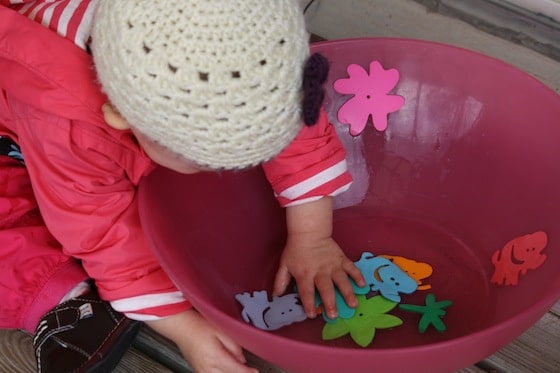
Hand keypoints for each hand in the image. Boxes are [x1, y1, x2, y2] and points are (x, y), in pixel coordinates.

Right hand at [145, 309, 257, 372]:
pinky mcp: (199, 372)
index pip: (237, 371)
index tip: (255, 371)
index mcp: (215, 358)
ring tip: (240, 369)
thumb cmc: (198, 326)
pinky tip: (228, 369)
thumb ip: (234, 345)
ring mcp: (202, 372)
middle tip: (250, 370)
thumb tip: (242, 359)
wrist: (181, 327)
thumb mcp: (221, 330)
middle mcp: (208, 369)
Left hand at [272, 198, 364, 319]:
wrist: (309, 232)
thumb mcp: (284, 265)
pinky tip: (362, 285)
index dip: (308, 303)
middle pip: (325, 288)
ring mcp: (332, 265)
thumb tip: (276, 295)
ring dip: (347, 292)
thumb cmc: (296, 251)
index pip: (306, 291)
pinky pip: (351, 268)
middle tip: (334, 315)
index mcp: (304, 274)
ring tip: (353, 304)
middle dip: (330, 302)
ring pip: (341, 280)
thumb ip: (280, 281)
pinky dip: (357, 276)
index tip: (312, 315)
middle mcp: (319, 271)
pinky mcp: (341, 259)